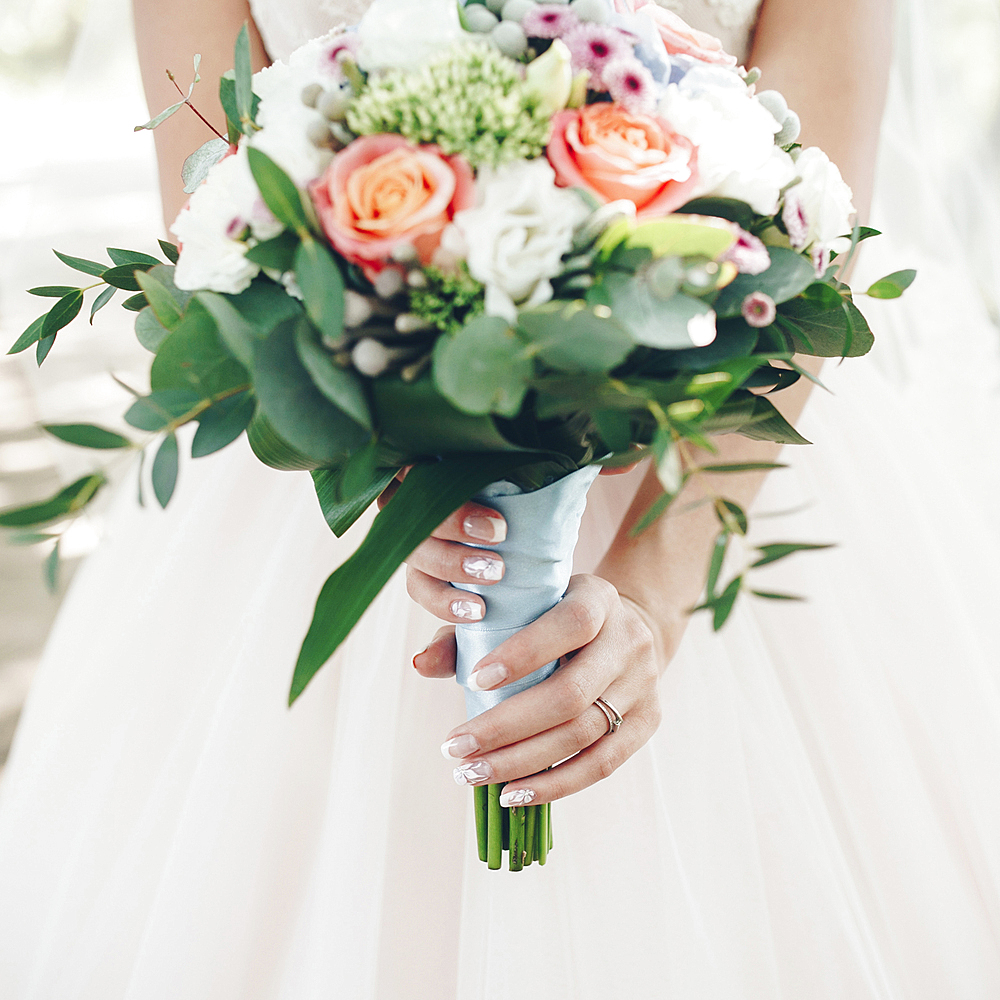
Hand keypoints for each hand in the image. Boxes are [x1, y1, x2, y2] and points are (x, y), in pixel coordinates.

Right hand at [376, 461, 639, 624]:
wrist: (527, 525)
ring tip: (482, 604)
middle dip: (451, 551)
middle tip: (497, 569)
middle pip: (413, 526)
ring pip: (413, 563)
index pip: (422, 477)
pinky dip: (442, 608)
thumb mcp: (552, 469)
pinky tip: (472, 617)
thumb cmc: (533, 486)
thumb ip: (583, 460)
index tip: (500, 529)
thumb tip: (633, 455)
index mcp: (439, 459)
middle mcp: (419, 496)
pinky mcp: (426, 571)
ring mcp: (419, 536)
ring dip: (445, 585)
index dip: (454, 509)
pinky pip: (420, 592)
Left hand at [415, 575, 663, 805]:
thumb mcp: (519, 608)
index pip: (570, 624)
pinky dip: (555, 785)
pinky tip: (511, 794)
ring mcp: (644, 684)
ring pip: (583, 735)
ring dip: (522, 762)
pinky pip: (602, 764)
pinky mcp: (649, 722)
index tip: (474, 680)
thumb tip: (421, 664)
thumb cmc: (552, 617)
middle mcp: (629, 640)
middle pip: (572, 694)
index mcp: (599, 599)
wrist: (626, 628)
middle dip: (507, 727)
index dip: (524, 653)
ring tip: (472, 774)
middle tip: (455, 749)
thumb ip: (467, 634)